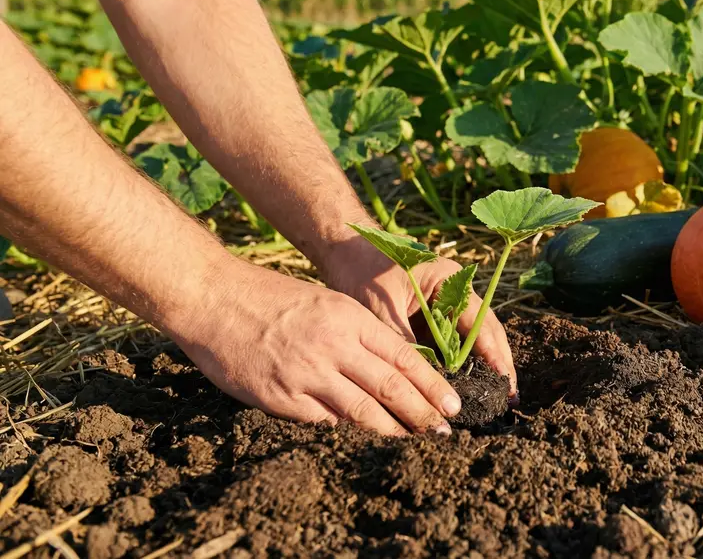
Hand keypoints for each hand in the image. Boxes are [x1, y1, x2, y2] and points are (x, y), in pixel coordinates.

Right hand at [167, 259, 462, 435]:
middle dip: (422, 412)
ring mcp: (306, 373)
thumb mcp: (327, 304)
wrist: (214, 298)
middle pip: (390, 387)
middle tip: (444, 431)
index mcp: (350, 319)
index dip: (432, 385)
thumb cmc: (272, 298)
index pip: (404, 357)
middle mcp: (333, 346)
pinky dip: (344, 429)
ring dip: (391, 429)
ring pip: (362, 410)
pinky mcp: (281, 396)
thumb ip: (357, 335)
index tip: (453, 404)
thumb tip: (390, 369)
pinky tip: (361, 439)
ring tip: (412, 440)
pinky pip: (322, 420)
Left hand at [322, 240, 517, 398]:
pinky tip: (466, 386)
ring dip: (483, 366)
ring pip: (472, 339)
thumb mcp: (383, 310)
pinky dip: (460, 364)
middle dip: (498, 363)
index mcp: (450, 281)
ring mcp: (446, 305)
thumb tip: (426, 382)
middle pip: (485, 331)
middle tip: (510, 396)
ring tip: (496, 397)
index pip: (479, 322)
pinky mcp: (432, 318)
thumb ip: (407, 343)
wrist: (343, 253)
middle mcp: (455, 292)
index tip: (504, 380)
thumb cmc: (362, 273)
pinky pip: (452, 343)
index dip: (492, 354)